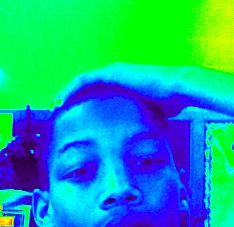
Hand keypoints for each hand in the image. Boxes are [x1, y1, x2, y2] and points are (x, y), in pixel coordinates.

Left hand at [54, 63, 194, 116]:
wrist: (179, 90)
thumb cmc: (168, 105)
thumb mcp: (147, 117)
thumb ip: (137, 125)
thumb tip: (136, 148)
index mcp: (122, 86)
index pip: (95, 93)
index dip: (81, 105)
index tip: (70, 119)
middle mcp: (116, 76)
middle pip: (85, 87)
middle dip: (70, 99)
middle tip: (57, 113)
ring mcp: (113, 72)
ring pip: (80, 82)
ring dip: (65, 94)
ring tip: (54, 107)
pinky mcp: (111, 73)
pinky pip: (83, 80)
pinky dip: (70, 90)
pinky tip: (60, 102)